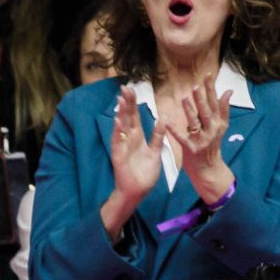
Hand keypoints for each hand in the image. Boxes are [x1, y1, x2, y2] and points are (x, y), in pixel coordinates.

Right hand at [110, 86, 165, 204]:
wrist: (137, 191)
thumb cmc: (145, 173)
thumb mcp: (155, 152)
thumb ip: (157, 137)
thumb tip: (162, 120)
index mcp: (138, 137)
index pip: (135, 116)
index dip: (133, 103)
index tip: (132, 89)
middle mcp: (128, 139)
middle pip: (127, 117)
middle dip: (126, 103)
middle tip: (124, 88)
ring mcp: (122, 146)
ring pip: (121, 126)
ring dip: (121, 113)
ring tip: (121, 100)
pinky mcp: (118, 155)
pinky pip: (118, 142)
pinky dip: (118, 132)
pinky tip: (118, 121)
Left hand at [164, 73, 234, 202]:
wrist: (209, 170)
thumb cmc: (211, 145)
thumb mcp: (219, 127)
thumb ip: (221, 109)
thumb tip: (228, 91)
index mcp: (219, 123)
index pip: (216, 102)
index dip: (212, 89)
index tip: (209, 75)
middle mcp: (213, 130)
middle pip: (207, 111)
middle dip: (202, 97)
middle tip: (196, 85)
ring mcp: (203, 140)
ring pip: (196, 123)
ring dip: (190, 111)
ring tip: (184, 98)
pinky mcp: (192, 149)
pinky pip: (182, 139)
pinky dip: (175, 131)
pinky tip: (168, 123)